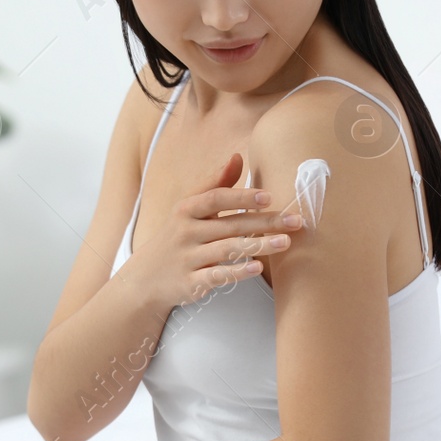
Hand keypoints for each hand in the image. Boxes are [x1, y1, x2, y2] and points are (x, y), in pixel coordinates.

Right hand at [125, 152, 302, 308]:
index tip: (268, 196)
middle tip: (295, 221)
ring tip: (285, 242)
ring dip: (259, 245)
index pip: (216, 198)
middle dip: (265, 222)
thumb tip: (238, 157)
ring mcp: (188, 258)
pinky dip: (236, 271)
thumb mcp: (188, 209)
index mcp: (186, 210)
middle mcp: (186, 232)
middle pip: (230, 224)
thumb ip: (215, 185)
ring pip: (228, 250)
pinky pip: (216, 276)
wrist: (144, 278)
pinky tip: (256, 267)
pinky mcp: (190, 283)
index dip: (242, 197)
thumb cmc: (176, 238)